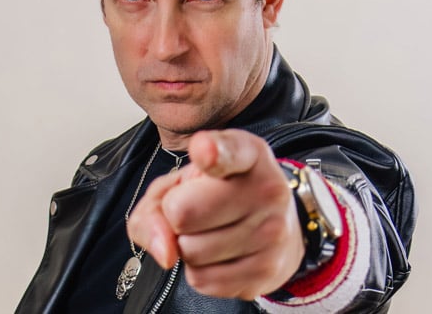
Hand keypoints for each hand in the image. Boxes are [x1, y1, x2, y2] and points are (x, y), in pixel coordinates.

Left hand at [127, 129, 304, 299]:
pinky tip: (220, 254)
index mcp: (248, 153)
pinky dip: (200, 271)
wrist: (276, 228)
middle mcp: (267, 189)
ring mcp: (273, 232)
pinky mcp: (268, 270)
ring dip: (188, 247)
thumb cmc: (218, 196)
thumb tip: (166, 252)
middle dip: (176, 217)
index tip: (204, 150)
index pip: (229, 152)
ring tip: (212, 231)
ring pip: (190, 252)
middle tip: (197, 209)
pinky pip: (203, 280)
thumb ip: (155, 205)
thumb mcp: (183, 182)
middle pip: (183, 212)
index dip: (212, 151)